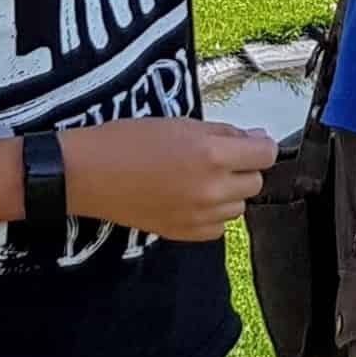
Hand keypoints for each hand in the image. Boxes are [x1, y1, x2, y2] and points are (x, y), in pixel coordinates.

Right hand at [63, 118, 276, 240]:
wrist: (90, 173)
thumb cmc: (131, 139)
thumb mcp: (182, 123)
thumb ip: (224, 133)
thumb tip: (258, 140)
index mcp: (212, 154)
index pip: (265, 155)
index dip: (260, 146)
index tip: (251, 143)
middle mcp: (211, 188)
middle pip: (254, 182)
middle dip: (243, 168)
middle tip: (218, 158)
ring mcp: (198, 215)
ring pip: (238, 207)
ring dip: (228, 192)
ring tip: (200, 179)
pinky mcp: (184, 234)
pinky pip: (218, 228)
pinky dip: (212, 215)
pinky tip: (191, 200)